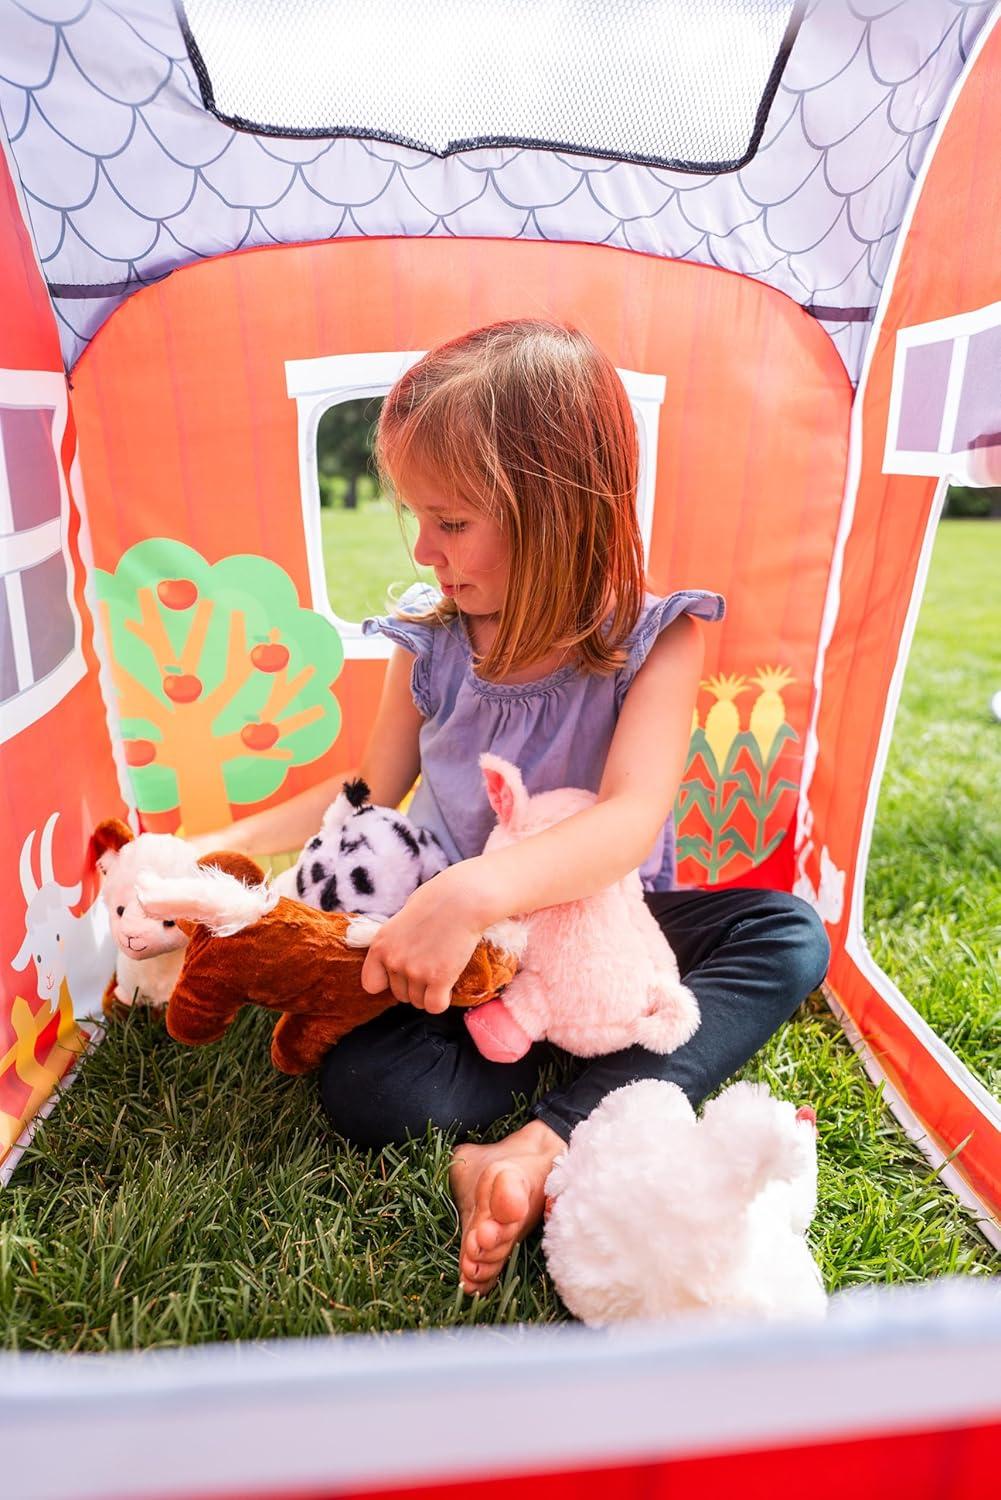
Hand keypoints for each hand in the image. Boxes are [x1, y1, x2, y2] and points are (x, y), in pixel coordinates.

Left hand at [360, 862, 490, 1013]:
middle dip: (414, 985)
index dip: (388, 982)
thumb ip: (396, 942)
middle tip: (431, 965)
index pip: (371, 984)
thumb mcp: (403, 918)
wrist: (463, 899)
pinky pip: (435, 1006)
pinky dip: (442, 1001)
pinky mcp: (439, 978)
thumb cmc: (437, 901)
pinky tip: (448, 986)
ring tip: (442, 969)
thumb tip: (399, 960)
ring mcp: (415, 971)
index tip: (403, 973)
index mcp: (380, 945)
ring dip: (430, 992)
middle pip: (400, 995)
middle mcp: (394, 960)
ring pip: (419, 1002)